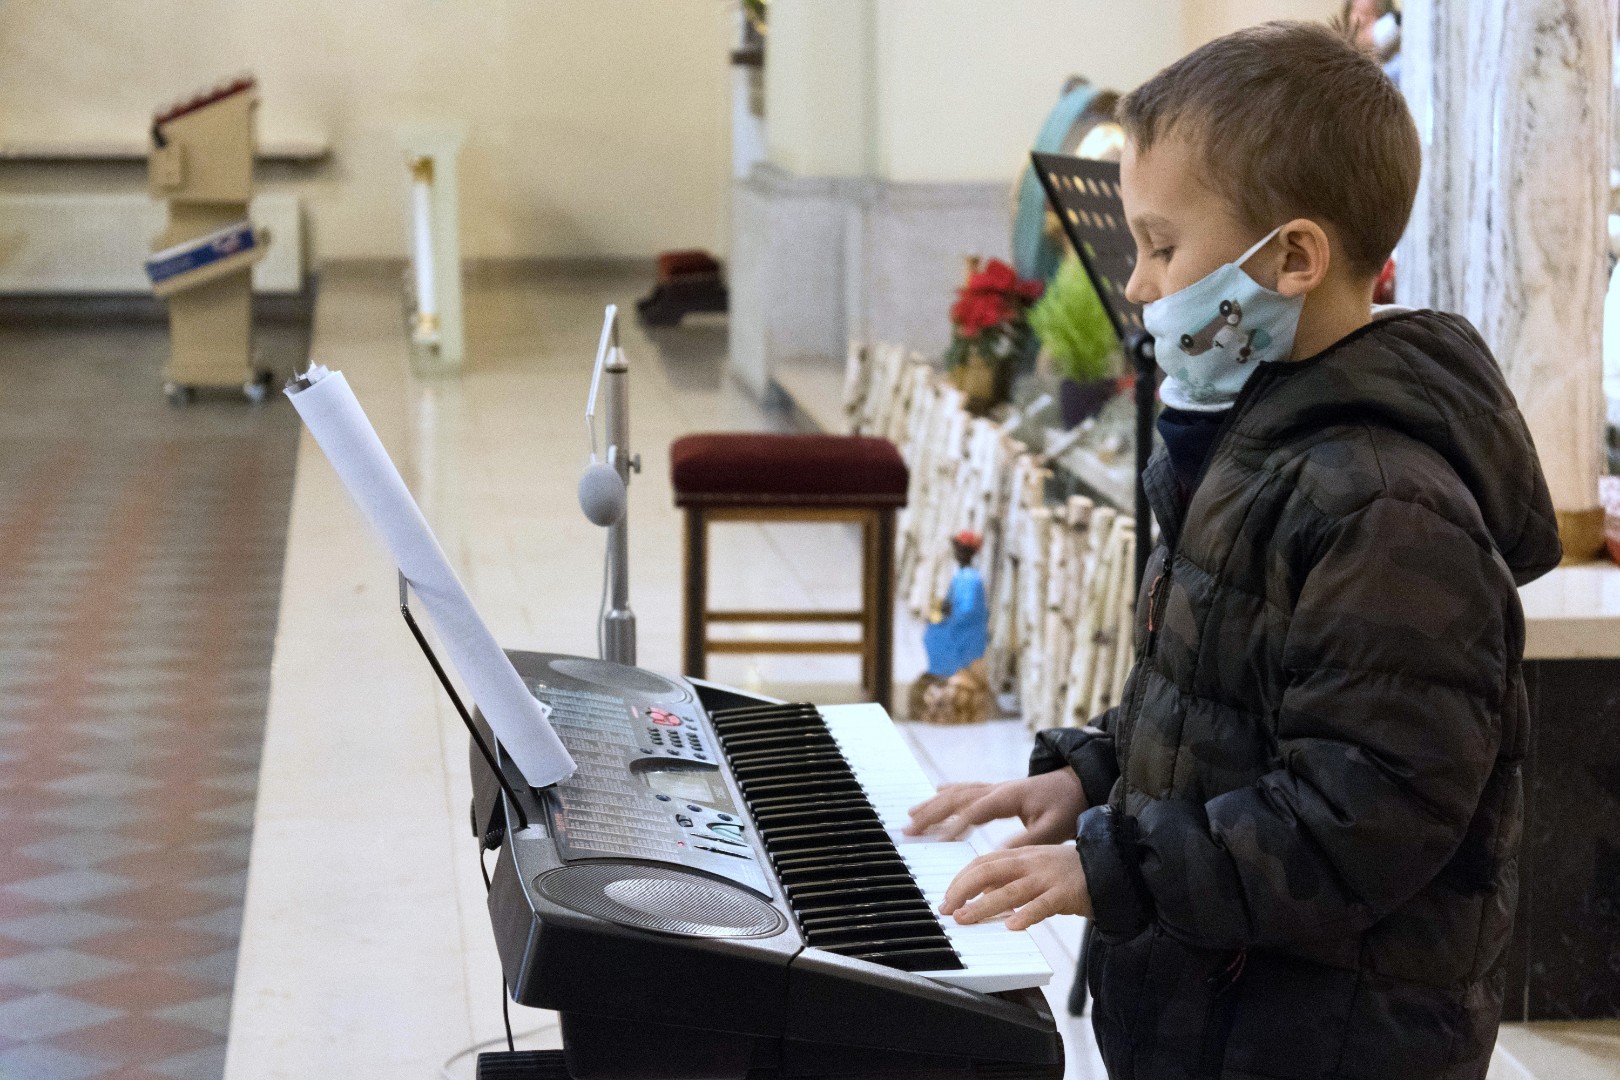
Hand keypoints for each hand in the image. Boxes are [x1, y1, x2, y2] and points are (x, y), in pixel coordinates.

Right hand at [904, 769, 1086, 846]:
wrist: (1079, 783)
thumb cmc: (1067, 806)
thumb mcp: (1052, 828)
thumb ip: (1025, 841)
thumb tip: (998, 855)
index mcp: (1008, 797)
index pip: (975, 810)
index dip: (956, 824)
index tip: (938, 840)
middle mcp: (996, 790)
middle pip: (956, 799)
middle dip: (932, 813)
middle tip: (909, 829)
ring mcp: (994, 788)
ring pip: (956, 793)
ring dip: (933, 804)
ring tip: (911, 816)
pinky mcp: (996, 791)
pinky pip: (965, 791)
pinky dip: (947, 794)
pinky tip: (934, 795)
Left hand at [939, 845, 1091, 930]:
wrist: (1111, 868)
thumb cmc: (1069, 874)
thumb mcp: (1036, 870)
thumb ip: (1010, 879)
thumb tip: (982, 892)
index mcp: (1022, 855)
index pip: (982, 862)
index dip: (961, 879)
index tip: (946, 897)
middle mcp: (1031, 863)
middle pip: (989, 871)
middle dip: (963, 889)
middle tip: (947, 909)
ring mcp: (1047, 877)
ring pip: (1010, 890)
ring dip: (983, 905)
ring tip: (966, 919)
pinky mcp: (1065, 893)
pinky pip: (1043, 905)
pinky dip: (1026, 915)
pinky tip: (1012, 926)